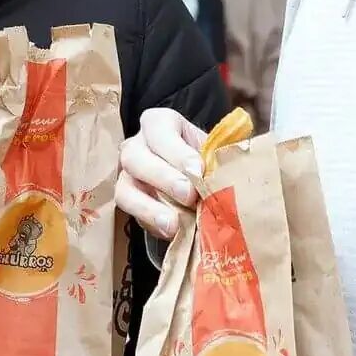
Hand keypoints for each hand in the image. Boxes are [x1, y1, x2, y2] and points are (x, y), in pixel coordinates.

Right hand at [116, 107, 206, 238]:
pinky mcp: (128, 201)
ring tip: (173, 223)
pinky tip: (170, 231)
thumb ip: (219, 158)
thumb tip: (230, 173)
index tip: (197, 169)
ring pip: (125, 187)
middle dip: (163, 177)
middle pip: (135, 157)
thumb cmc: (206, 161)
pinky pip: (130, 213)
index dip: (176, 150)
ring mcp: (127, 174)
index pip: (158, 128)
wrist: (198, 182)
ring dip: (149, 206)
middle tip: (188, 195)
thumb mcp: (215, 152)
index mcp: (159, 124)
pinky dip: (150, 222)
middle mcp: (137, 146)